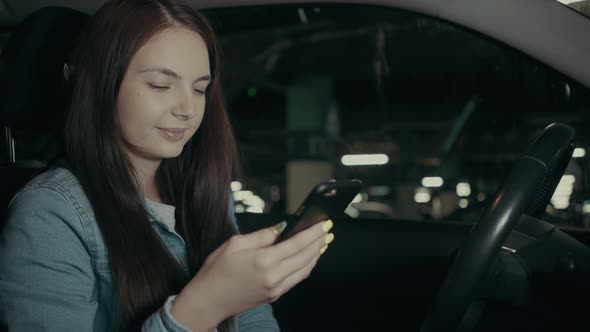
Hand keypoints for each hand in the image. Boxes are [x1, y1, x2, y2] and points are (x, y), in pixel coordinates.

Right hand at [171, 219, 333, 330]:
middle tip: (328, 229)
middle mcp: (273, 276)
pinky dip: (306, 266)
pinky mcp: (274, 295)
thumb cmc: (216, 270)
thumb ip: (262, 236)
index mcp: (263, 261)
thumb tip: (282, 227)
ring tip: (323, 242)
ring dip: (316, 255)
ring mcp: (275, 288)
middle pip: (305, 256)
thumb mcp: (234, 244)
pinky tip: (308, 258)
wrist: (208, 301)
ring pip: (304, 270)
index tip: (324, 223)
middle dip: (319, 242)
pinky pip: (296, 279)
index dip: (313, 233)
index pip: (297, 244)